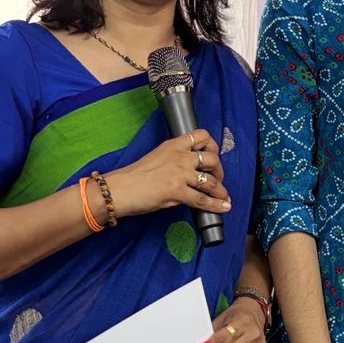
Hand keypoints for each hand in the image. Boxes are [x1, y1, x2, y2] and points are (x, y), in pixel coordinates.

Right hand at [107, 130, 230, 217]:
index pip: (201, 135)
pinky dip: (216, 205)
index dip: (212, 145)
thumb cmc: (134, 177)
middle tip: (217, 179)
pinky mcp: (178, 191)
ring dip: (220, 191)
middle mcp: (180, 156)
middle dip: (219, 170)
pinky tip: (223, 207)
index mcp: (173, 145)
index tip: (213, 155)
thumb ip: (175, 161)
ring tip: (223, 197)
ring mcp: (180, 173)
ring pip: (211, 181)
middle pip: (212, 158)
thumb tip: (191, 174)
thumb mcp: (157, 158)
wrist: (120, 189)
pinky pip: (203, 199)